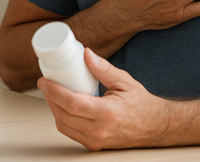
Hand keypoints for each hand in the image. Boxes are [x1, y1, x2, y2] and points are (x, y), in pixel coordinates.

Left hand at [38, 48, 170, 149]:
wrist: (155, 126)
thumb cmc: (142, 105)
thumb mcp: (124, 81)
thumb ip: (103, 68)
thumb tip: (86, 54)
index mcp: (108, 113)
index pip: (72, 104)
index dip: (54, 92)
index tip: (44, 82)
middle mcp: (100, 130)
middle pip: (63, 115)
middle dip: (49, 98)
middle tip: (45, 84)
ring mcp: (96, 140)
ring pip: (64, 126)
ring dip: (54, 109)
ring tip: (53, 93)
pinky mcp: (94, 145)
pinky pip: (70, 132)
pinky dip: (63, 119)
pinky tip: (62, 107)